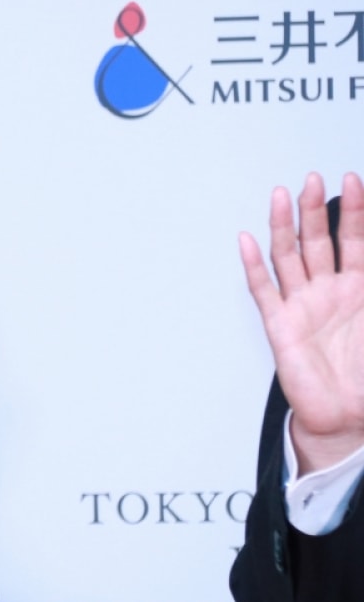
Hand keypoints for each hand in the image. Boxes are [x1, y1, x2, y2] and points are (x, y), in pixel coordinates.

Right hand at [240, 172, 363, 472]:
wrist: (349, 421)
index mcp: (359, 290)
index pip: (355, 239)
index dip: (355, 210)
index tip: (354, 180)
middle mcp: (328, 292)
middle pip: (318, 239)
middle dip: (316, 208)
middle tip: (314, 180)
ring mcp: (302, 305)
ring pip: (289, 255)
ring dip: (285, 225)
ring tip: (283, 196)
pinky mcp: (280, 325)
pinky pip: (263, 289)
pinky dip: (253, 264)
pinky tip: (248, 241)